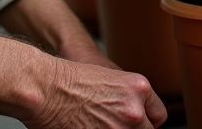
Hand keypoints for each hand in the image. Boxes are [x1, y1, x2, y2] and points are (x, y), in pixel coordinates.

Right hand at [0, 33, 166, 127]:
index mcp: (138, 88)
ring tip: (93, 124)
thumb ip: (127, 99)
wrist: (43, 85)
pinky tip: (86, 127)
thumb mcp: (109, 79)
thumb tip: (137, 117)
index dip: (144, 123)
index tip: (136, 125)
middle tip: (111, 125)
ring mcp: (118, 128)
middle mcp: (133, 110)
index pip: (158, 117)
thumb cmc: (67, 79)